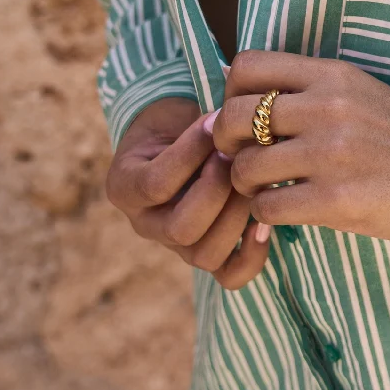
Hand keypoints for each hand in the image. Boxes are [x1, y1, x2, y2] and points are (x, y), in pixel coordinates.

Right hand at [106, 97, 269, 288]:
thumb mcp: (176, 113)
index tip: (216, 122)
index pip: (155, 184)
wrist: (187, 134)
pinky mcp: (210, 255)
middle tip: (237, 156)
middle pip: (181, 229)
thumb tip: (228, 118)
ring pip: (204, 254)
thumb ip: (196, 122)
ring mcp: (177, 246)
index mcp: (125, 188)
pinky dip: (252, 254)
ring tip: (253, 182)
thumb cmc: (184, 118)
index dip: (190, 154)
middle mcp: (146, 224)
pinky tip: (265, 224)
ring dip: (236, 215)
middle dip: (218, 189)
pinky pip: (230, 275)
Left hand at [209, 51, 389, 241]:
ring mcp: (330, 155)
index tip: (242, 113)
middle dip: (225, 141)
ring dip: (245, 183)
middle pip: (235, 117)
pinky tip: (284, 209)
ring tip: (264, 187)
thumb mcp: (354, 91)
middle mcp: (326, 109)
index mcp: (330, 77)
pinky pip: (267, 207)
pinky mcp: (335, 199)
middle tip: (238, 155)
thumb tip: (232, 85)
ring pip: (245, 167)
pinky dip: (265, 213)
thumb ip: (302, 87)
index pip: (248, 66)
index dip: (231, 92)